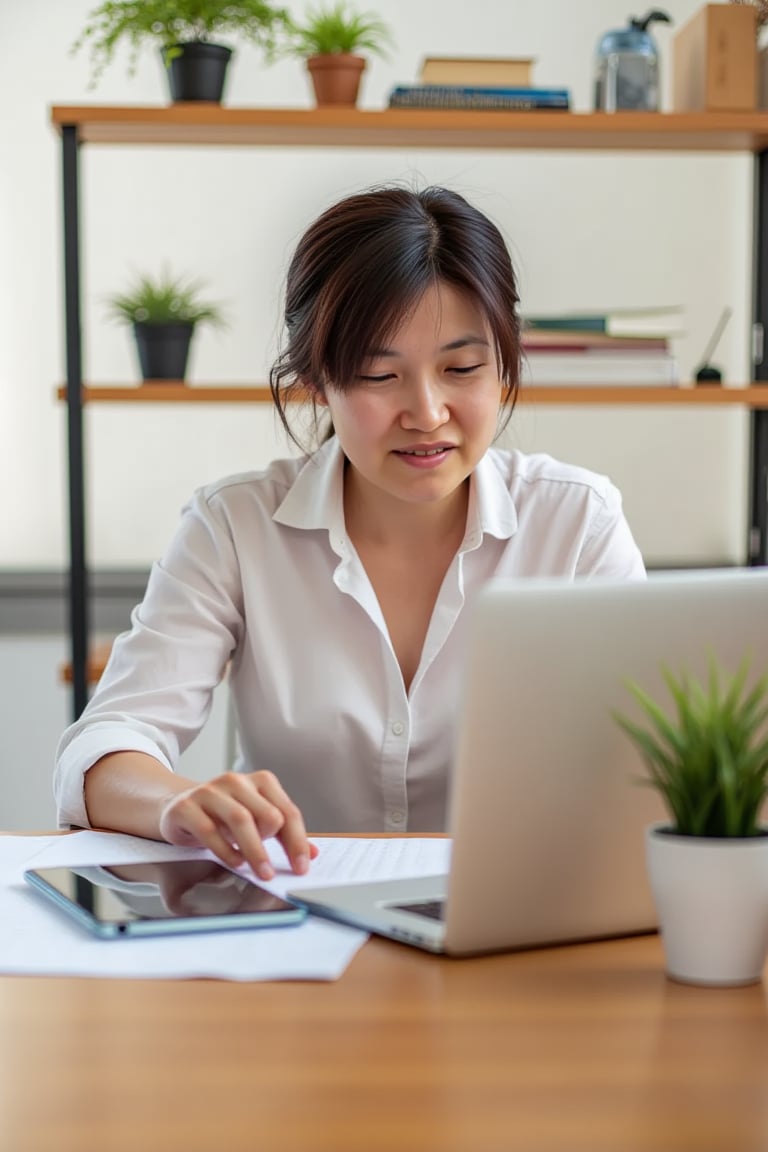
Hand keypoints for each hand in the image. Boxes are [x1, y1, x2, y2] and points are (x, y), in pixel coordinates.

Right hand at [157, 771, 318, 880]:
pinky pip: (210, 830)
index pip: (288, 812)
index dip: (298, 842)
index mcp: (260, 781)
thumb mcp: (255, 821)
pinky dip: (226, 850)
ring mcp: (210, 791)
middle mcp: (237, 781)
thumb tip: (312, 854)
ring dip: (255, 851)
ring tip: (261, 872)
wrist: (178, 807)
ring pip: (241, 820)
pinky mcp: (187, 806)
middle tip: (272, 870)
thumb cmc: (222, 817)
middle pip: (268, 815)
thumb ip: (282, 835)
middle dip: (274, 847)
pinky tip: (235, 862)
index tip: (302, 867)